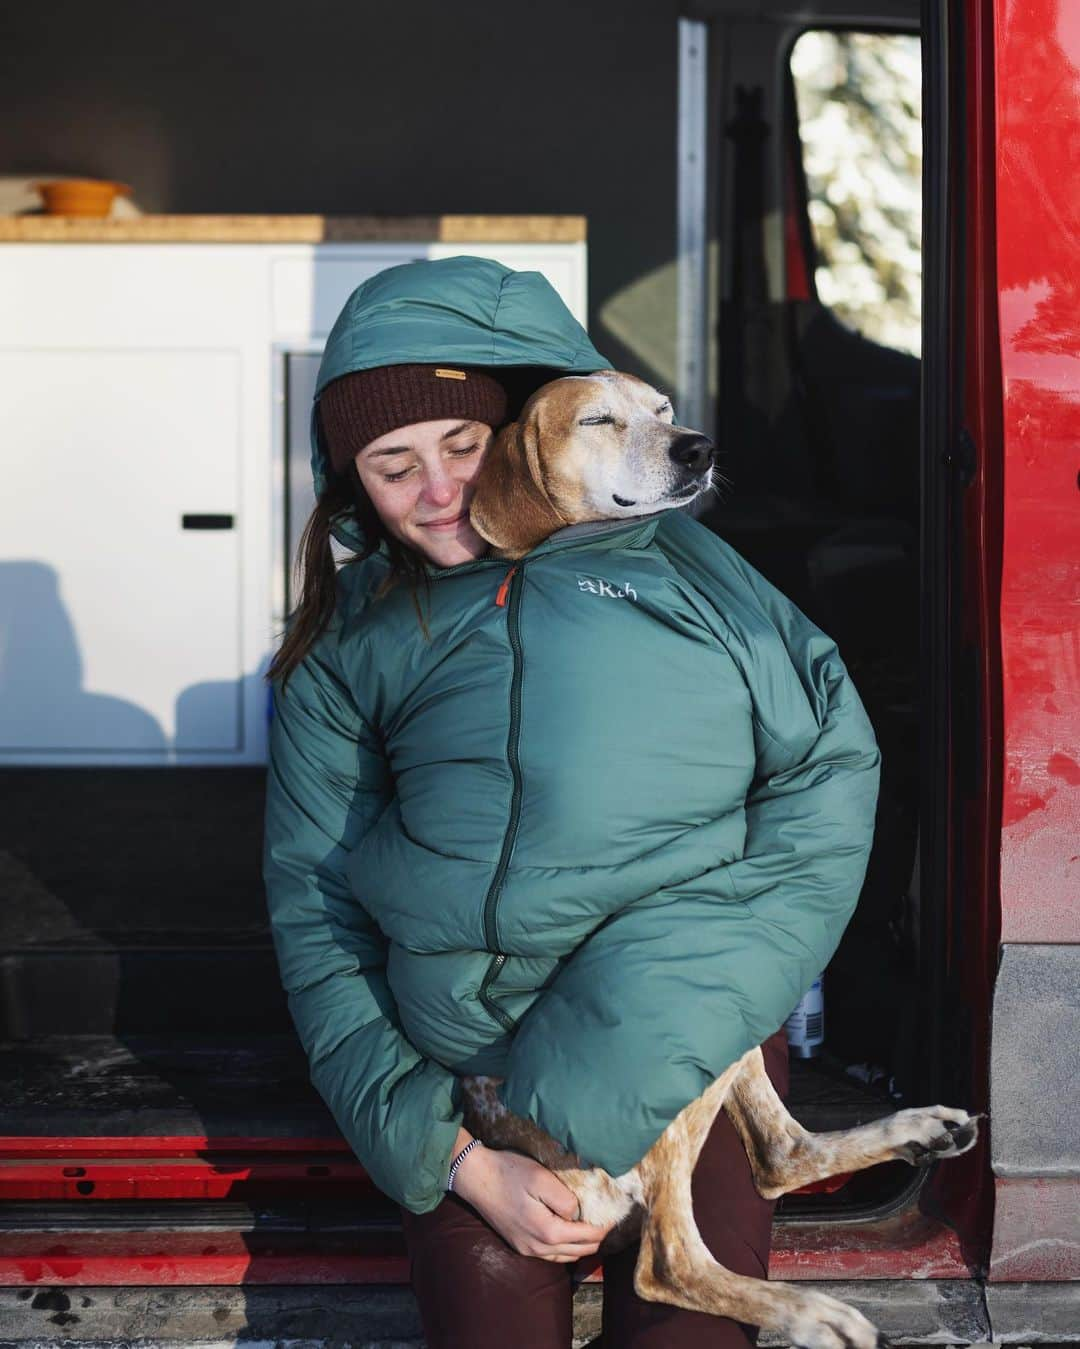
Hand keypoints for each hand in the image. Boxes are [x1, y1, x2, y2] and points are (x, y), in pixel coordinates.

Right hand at [451, 1145, 613, 1261]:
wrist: (475, 1177)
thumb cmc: (509, 1173)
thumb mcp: (541, 1178)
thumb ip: (564, 1199)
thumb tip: (578, 1213)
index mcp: (547, 1232)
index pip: (587, 1237)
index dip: (604, 1227)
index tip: (616, 1215)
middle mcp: (538, 1248)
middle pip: (579, 1251)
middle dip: (596, 1238)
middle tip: (607, 1221)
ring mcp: (527, 1249)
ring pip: (565, 1256)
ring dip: (582, 1245)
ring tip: (593, 1227)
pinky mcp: (519, 1245)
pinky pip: (550, 1255)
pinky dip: (565, 1248)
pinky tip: (568, 1233)